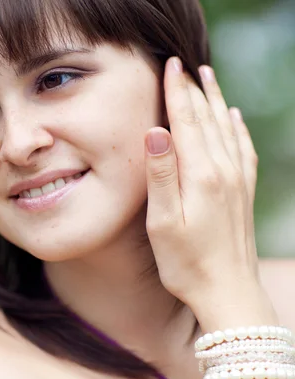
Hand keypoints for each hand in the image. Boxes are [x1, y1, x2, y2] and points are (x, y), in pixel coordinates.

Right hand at [143, 57, 272, 325]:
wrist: (228, 292)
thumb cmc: (186, 262)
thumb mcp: (164, 222)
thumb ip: (161, 175)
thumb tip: (156, 131)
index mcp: (200, 176)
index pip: (186, 122)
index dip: (177, 92)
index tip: (170, 65)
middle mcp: (224, 172)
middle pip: (207, 119)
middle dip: (194, 89)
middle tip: (183, 64)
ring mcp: (238, 181)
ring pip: (226, 128)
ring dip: (215, 100)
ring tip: (208, 77)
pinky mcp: (244, 193)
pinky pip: (243, 148)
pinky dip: (237, 127)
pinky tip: (234, 117)